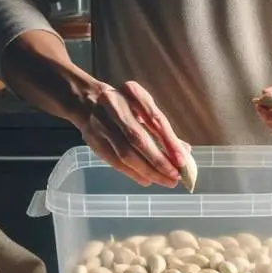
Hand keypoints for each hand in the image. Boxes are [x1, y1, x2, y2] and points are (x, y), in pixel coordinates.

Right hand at [72, 79, 186, 187]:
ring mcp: (100, 123)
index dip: (169, 141)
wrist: (86, 101)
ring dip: (148, 171)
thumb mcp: (144, 107)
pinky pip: (115, 161)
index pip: (154, 118)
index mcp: (131, 91)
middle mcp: (114, 105)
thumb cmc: (124, 106)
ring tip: (165, 181)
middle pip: (138, 138)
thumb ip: (162, 129)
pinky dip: (133, 173)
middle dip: (159, 160)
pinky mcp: (92, 140)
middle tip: (175, 176)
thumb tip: (185, 152)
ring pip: (126, 153)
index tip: (182, 159)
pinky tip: (147, 180)